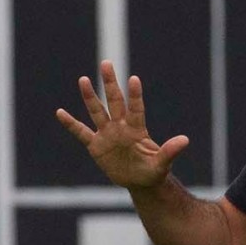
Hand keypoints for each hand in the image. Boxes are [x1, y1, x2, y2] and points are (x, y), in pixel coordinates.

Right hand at [55, 61, 188, 188]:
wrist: (140, 181)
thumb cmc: (153, 171)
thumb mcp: (162, 164)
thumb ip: (170, 151)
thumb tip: (185, 140)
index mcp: (137, 130)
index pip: (135, 109)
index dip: (135, 96)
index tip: (134, 80)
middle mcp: (121, 127)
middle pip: (114, 101)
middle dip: (110, 83)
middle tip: (106, 63)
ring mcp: (107, 134)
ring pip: (97, 112)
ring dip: (90, 97)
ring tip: (83, 79)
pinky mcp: (96, 145)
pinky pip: (81, 132)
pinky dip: (71, 124)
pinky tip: (60, 112)